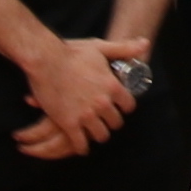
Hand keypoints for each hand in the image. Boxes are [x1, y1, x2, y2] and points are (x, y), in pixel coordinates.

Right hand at [20, 31, 138, 152]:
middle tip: (104, 121)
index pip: (129, 106)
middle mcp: (103, 103)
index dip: (123, 107)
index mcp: (113, 87)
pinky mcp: (69, 123)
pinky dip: (81, 147)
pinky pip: (80, 144)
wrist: (45, 60)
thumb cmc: (71, 52)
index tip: (118, 107)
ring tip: (92, 132)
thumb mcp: (100, 47)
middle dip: (110, 122)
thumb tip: (145, 43)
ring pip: (101, 135)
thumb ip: (124, 49)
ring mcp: (86, 115)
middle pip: (116, 123)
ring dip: (97, 134)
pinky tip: (81, 146)